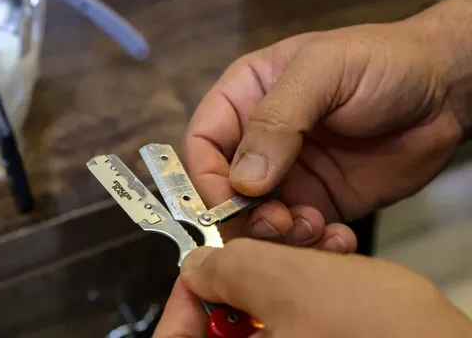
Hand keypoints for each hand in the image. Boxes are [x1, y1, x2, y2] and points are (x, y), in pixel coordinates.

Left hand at [153, 239, 471, 337]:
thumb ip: (225, 268)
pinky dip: (313, 284)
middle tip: (268, 238)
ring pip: (265, 313)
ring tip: (317, 239)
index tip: (199, 265)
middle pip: (224, 322)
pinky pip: (299, 319)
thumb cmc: (383, 335)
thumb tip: (196, 267)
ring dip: (288, 267)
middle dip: (248, 269)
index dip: (184, 297)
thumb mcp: (286, 283)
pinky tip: (337, 256)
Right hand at [184, 0, 471, 248]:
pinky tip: (335, 237)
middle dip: (243, 215)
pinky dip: (309, 248)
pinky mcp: (319, 204)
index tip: (227, 201)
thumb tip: (244, 180)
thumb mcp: (323, 71)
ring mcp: (289, 175)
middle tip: (278, 222)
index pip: (203, 143)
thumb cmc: (383, 62)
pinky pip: (297, 237)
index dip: (206, 176)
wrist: (445, 91)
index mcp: (247, 98)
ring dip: (277, 236)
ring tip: (312, 227)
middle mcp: (260, 141)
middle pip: (225, 191)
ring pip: (257, 221)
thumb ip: (277, 120)